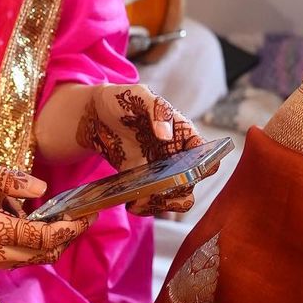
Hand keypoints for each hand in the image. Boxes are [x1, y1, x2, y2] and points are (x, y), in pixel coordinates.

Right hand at [0, 160, 90, 278]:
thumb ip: (9, 179)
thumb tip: (41, 189)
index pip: (43, 236)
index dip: (70, 228)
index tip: (87, 215)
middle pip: (43, 255)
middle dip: (66, 237)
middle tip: (81, 218)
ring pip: (29, 259)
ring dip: (46, 241)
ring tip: (50, 215)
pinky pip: (13, 258)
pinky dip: (27, 243)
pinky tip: (21, 219)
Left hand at [75, 83, 212, 216]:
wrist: (95, 116)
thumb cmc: (121, 100)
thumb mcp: (138, 96)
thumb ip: (156, 109)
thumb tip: (166, 133)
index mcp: (183, 133)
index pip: (206, 154)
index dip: (205, 166)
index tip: (189, 172)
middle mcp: (177, 155)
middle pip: (193, 182)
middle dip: (179, 191)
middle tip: (158, 190)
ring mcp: (161, 170)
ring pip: (176, 197)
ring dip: (163, 205)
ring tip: (140, 201)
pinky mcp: (143, 181)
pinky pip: (153, 201)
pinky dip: (145, 207)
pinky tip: (131, 204)